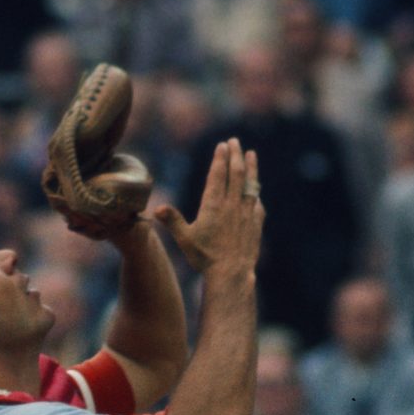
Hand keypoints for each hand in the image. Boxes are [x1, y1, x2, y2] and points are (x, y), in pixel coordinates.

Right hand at [154, 138, 262, 273]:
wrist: (231, 273)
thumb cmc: (205, 257)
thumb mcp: (184, 238)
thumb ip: (172, 221)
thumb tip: (156, 209)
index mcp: (213, 205)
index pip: (218, 175)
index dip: (220, 158)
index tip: (223, 145)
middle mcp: (232, 204)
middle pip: (236, 173)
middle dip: (235, 155)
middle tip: (235, 142)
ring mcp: (247, 213)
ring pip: (250, 184)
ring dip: (251, 168)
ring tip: (251, 154)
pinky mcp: (256, 224)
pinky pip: (257, 204)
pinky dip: (256, 194)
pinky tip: (256, 191)